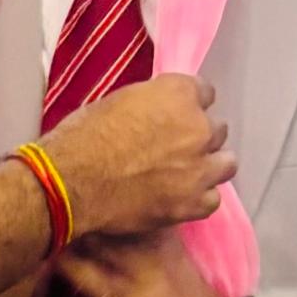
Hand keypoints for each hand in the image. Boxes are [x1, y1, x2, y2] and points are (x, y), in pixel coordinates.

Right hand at [39, 71, 232, 242]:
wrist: (71, 181)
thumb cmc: (83, 136)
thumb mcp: (119, 102)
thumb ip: (150, 105)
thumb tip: (157, 114)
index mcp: (179, 94)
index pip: (204, 93)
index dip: (188, 107)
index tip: (176, 118)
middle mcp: (198, 127)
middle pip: (217, 129)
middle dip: (198, 138)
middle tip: (175, 150)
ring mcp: (199, 167)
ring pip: (225, 164)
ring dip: (208, 167)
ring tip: (186, 175)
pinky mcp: (193, 203)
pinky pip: (212, 199)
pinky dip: (198, 199)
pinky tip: (180, 198)